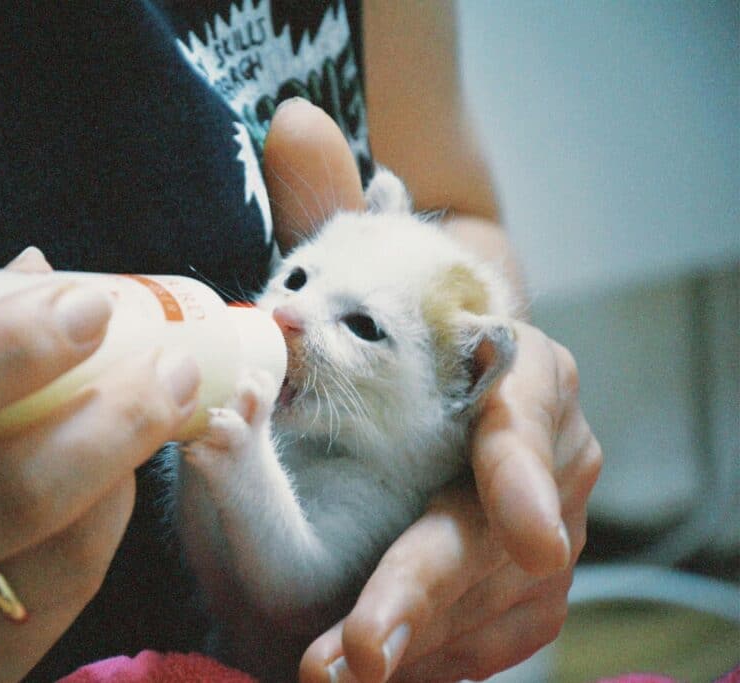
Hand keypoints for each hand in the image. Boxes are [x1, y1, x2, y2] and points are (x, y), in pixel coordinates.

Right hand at [0, 248, 199, 680]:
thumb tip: (37, 273)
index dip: (12, 347)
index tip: (92, 306)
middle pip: (13, 494)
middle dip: (117, 417)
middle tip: (173, 366)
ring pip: (58, 556)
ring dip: (125, 470)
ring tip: (154, 411)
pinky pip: (61, 602)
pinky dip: (102, 527)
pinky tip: (110, 480)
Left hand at [262, 100, 601, 682]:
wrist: (412, 411)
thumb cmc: (382, 342)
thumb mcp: (348, 278)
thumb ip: (325, 207)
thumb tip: (293, 122)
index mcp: (515, 374)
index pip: (538, 408)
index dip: (532, 461)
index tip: (524, 520)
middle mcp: (543, 459)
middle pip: (509, 533)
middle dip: (433, 589)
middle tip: (361, 642)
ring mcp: (534, 536)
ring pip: (495, 602)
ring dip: (417, 643)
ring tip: (333, 671)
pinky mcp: (510, 594)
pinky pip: (484, 639)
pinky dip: (429, 660)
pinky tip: (366, 673)